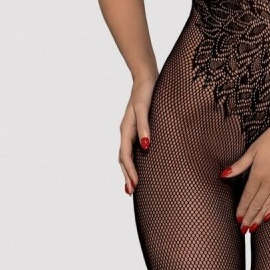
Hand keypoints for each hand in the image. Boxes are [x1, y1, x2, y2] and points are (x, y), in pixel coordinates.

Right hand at [118, 74, 156, 195]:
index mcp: (126, 129)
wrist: (146, 78)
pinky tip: (139, 163)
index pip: (125, 156)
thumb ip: (144, 126)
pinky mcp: (136, 127)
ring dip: (128, 170)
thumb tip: (146, 145)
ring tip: (132, 185)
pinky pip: (132, 148)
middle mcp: (126, 131)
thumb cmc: (146, 92)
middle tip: (130, 192)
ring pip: (126, 154)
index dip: (129, 171)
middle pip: (123, 158)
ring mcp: (130, 130)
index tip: (134, 186)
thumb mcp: (144, 108)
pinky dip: (132, 159)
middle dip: (126, 175)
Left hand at [220, 121, 269, 232]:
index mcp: (258, 174)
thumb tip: (224, 174)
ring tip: (253, 228)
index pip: (248, 196)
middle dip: (249, 218)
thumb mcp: (254, 149)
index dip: (242, 209)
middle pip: (257, 204)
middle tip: (243, 230)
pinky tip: (268, 216)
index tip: (237, 219)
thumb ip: (240, 165)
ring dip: (259, 217)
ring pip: (269, 205)